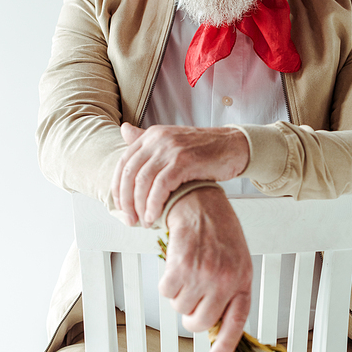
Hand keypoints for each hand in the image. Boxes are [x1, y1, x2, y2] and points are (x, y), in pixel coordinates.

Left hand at [111, 123, 249, 226]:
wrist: (233, 147)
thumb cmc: (204, 150)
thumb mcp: (172, 142)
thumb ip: (147, 140)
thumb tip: (123, 130)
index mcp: (151, 135)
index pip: (123, 162)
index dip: (118, 188)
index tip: (120, 207)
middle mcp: (157, 139)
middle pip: (129, 173)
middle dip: (126, 201)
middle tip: (129, 219)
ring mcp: (170, 149)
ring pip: (142, 181)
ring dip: (139, 206)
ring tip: (144, 222)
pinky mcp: (183, 161)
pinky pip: (160, 186)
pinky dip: (154, 204)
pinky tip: (155, 216)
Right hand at [159, 187, 252, 351]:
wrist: (202, 203)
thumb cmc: (220, 232)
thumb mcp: (237, 261)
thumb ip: (230, 291)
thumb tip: (215, 324)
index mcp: (242, 281)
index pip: (235, 322)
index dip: (224, 346)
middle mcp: (225, 281)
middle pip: (198, 322)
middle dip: (191, 315)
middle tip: (192, 297)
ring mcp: (203, 274)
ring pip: (179, 307)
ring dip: (178, 295)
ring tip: (187, 272)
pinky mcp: (181, 266)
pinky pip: (166, 292)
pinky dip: (166, 283)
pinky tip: (176, 266)